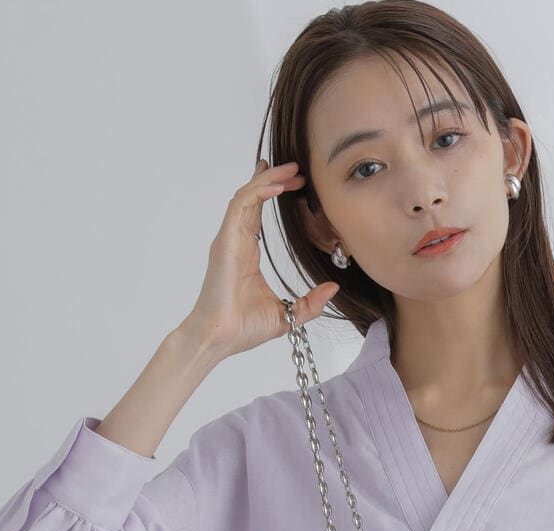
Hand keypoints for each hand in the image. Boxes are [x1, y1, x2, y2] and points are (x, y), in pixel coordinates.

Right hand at [181, 158, 338, 360]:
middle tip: (298, 169)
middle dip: (274, 179)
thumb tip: (333, 288)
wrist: (220, 338)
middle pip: (253, 197)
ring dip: (268, 179)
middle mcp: (236, 240)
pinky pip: (240, 207)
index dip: (275, 193)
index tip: (297, 184)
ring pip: (246, 196)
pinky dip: (258, 192)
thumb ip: (310, 302)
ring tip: (290, 170)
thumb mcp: (289, 314)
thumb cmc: (244, 328)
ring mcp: (228, 239)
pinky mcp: (224, 242)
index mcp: (247, 252)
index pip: (258, 211)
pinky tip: (277, 187)